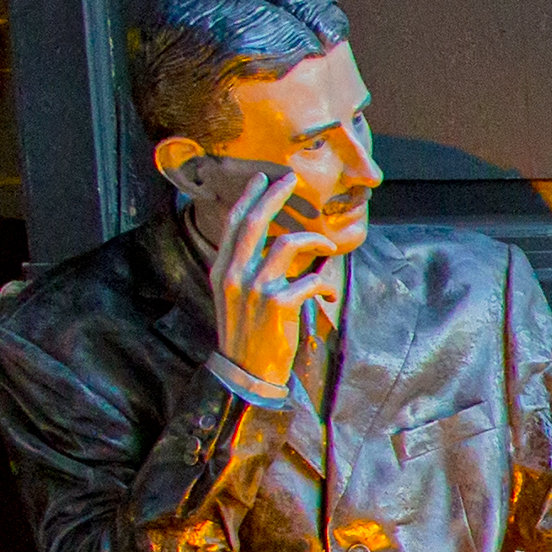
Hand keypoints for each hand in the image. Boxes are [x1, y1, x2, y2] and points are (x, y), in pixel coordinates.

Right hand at [205, 166, 342, 394]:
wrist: (245, 373)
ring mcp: (256, 289)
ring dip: (314, 240)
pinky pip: (311, 280)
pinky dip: (325, 283)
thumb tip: (269, 243)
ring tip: (327, 246)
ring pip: (288, 244)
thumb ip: (243, 269)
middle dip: (275, 196)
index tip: (263, 178)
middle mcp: (235, 275)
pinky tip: (329, 291)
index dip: (249, 197)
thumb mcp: (233, 297)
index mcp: (222, 271)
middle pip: (255, 222)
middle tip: (292, 180)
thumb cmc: (245, 333)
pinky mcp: (279, 305)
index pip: (233, 224)